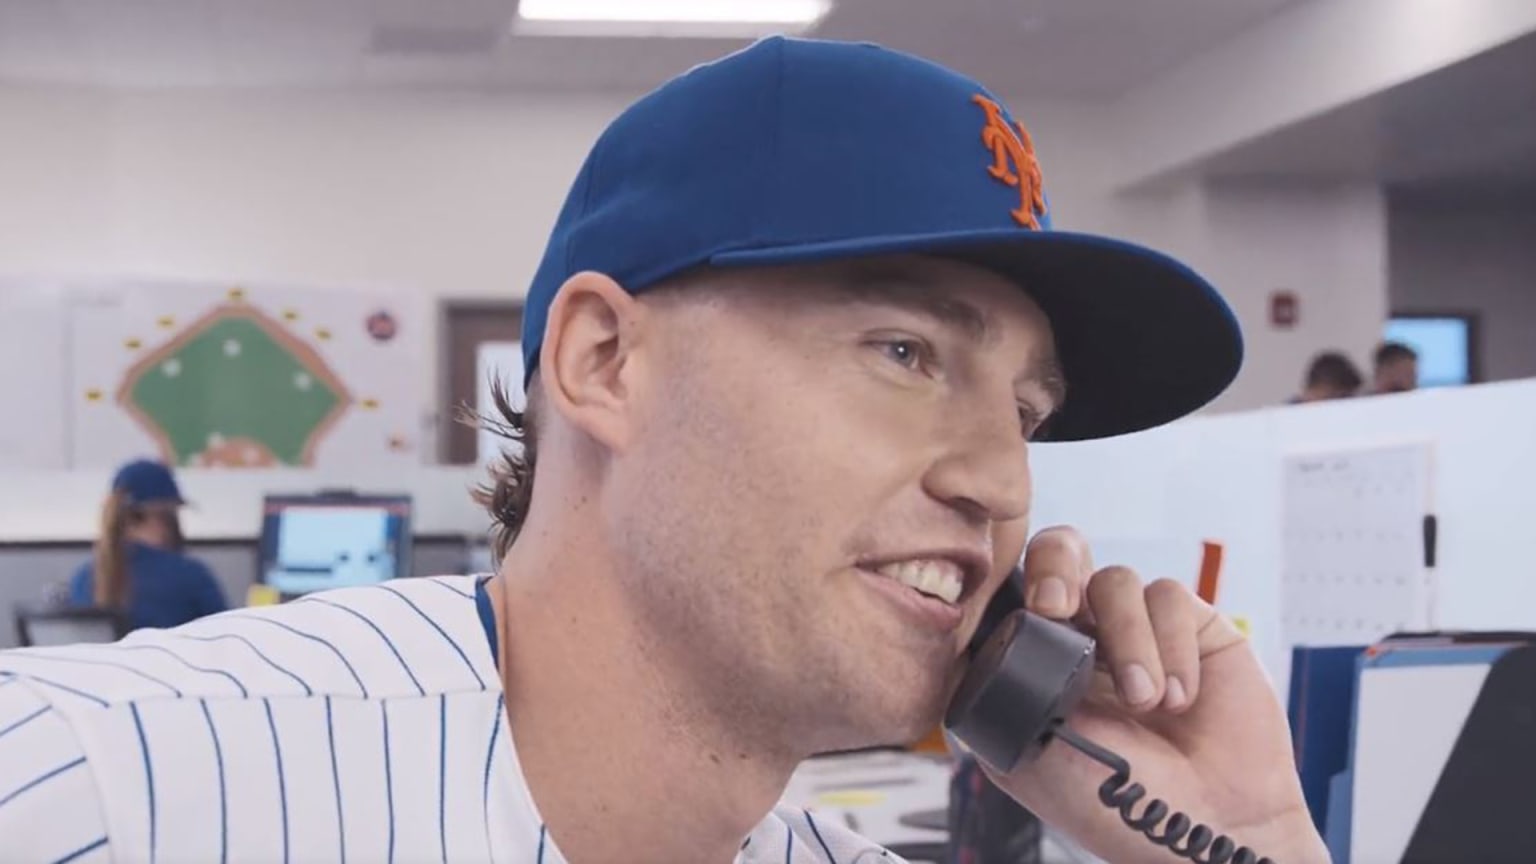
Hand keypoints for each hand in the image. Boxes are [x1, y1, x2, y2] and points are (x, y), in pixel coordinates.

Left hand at [979, 526, 1329, 863]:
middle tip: (1056, 608)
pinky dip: (1173, 648)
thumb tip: (968, 642)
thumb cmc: (1113, 805)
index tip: (1025, 614)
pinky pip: (1170, 598)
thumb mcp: (1032, 755)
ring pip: (1115, 580)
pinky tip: (1180, 699)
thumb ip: (1000, 693)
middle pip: (1057, 551)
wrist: (1203, 830)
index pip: (1011, 590)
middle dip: (1054, 568)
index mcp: (1034, 660)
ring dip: (1128, 641)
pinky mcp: (1191, 628)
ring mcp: (1134, 629)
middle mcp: (1081, 636)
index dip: (1010, 583)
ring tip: (1144, 702)